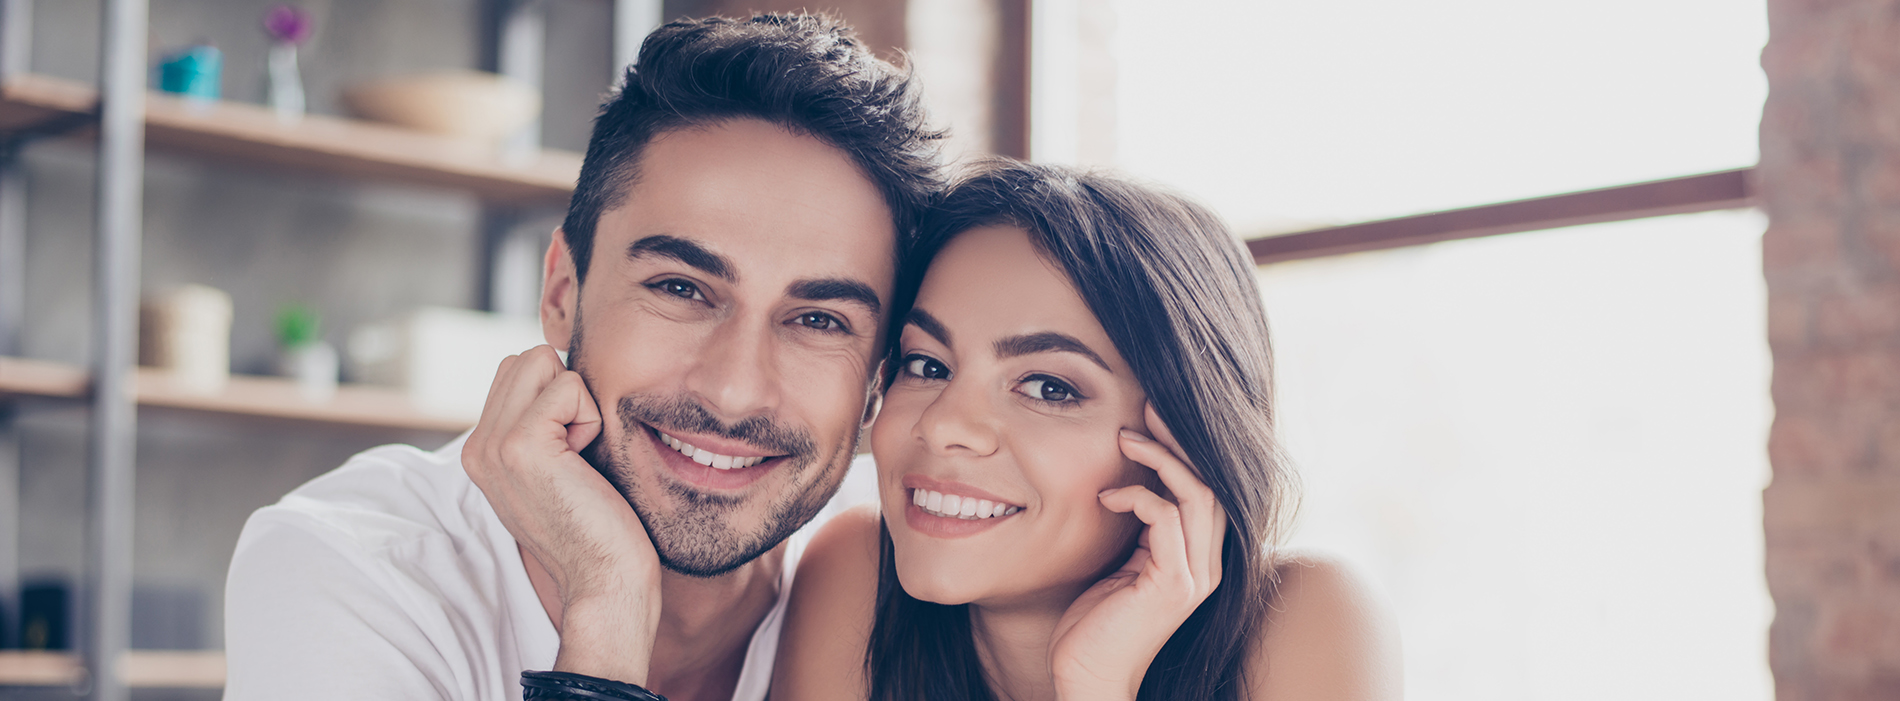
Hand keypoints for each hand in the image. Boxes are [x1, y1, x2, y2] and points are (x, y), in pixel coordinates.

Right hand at [461, 345, 661, 684]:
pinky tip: (585, 462)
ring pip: (543, 361)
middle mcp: (477, 446)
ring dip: (578, 403)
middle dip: (567, 392)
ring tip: (579, 457)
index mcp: (480, 450)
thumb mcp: (554, 467)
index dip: (559, 398)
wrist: (605, 578)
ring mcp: (494, 445)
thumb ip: (539, 424)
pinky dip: (590, 417)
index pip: (516, 369)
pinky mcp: (522, 445)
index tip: (569, 454)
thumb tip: (558, 369)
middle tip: (577, 453)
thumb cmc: (597, 523)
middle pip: (527, 357)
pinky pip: (568, 386)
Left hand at [1049, 404, 1227, 700]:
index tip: (1151, 418)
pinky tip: (1104, 499)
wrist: (1087, 678)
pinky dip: (1135, 497)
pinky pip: (1166, 518)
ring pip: (1197, 493)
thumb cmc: (1095, 625)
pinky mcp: (1172, 585)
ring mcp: (1194, 576)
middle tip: (1147, 407)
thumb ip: (1137, 530)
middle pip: (1214, 482)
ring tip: (1125, 439)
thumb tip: (1126, 481)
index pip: (1208, 488)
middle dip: (1181, 439)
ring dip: (1160, 458)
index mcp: (1197, 558)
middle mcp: (1206, 565)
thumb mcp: (1120, 563)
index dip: (1185, 449)